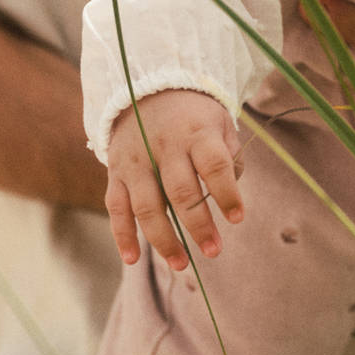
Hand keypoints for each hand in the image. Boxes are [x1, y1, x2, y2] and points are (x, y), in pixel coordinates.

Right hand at [104, 88, 243, 268]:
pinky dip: (122, 235)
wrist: (150, 91)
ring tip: (181, 264)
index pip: (214, 165)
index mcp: (196, 133)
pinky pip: (116, 208)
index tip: (238, 218)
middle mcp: (163, 147)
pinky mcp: (116, 173)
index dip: (227, 193)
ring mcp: (136, 161)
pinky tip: (132, 258)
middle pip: (180, 191)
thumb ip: (229, 160)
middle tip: (213, 251)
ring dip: (163, 239)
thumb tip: (228, 199)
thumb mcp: (220, 126)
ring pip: (146, 205)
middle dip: (198, 225)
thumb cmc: (195, 119)